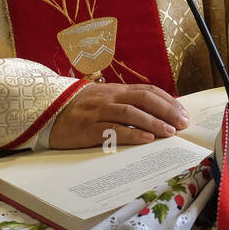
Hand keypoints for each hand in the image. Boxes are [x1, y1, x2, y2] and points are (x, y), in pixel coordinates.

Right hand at [48, 82, 190, 148]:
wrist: (45, 113)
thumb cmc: (78, 109)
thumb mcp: (102, 100)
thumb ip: (124, 103)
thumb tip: (153, 113)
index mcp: (115, 90)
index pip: (147, 90)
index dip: (168, 101)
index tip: (183, 113)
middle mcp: (109, 97)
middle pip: (144, 98)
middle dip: (167, 110)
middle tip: (183, 123)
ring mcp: (98, 112)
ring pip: (131, 113)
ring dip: (153, 122)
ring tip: (169, 132)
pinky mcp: (88, 128)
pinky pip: (112, 129)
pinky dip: (131, 133)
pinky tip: (146, 139)